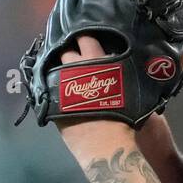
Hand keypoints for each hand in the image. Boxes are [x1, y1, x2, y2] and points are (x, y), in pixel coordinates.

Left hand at [55, 34, 134, 155]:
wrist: (107, 146)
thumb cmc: (126, 119)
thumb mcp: (133, 89)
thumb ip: (124, 73)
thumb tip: (123, 65)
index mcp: (98, 61)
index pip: (86, 38)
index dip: (84, 36)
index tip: (84, 37)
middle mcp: (76, 69)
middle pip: (66, 51)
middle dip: (67, 50)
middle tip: (72, 55)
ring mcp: (61, 86)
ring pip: (53, 69)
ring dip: (57, 69)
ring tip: (62, 72)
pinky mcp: (53, 103)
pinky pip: (48, 90)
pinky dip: (51, 88)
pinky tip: (55, 90)